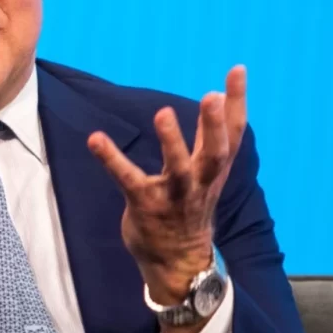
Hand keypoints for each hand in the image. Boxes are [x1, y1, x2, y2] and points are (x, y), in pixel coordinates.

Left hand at [87, 66, 247, 305]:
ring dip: (172, 142)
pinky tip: (95, 139)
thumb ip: (209, 138)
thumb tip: (219, 97)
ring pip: (179, 169)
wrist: (180, 263)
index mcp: (214, 170)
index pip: (232, 132)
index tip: (236, 69)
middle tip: (211, 96)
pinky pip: (128, 179)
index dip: (236, 101)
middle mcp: (200, 182)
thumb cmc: (191, 208)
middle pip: (214, 152)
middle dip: (213, 125)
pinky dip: (111, 159)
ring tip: (163, 113)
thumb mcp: (208, 173)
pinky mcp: (145, 205)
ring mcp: (173, 196)